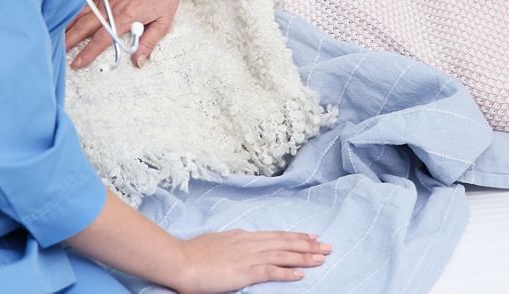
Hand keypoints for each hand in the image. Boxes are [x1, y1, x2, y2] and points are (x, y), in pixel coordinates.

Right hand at [66, 0, 185, 68]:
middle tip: (59, 51)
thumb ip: (149, 42)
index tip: (78, 63)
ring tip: (56, 34)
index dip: (89, 52)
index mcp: (128, 15)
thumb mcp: (163, 22)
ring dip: (70, 23)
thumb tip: (137, 61)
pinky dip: (75, 7)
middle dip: (72, 40)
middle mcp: (115, 5)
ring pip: (84, 11)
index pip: (103, 38)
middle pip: (88, 25)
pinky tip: (64, 13)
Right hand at [167, 230, 331, 293]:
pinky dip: (288, 272)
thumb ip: (233, 244)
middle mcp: (250, 243)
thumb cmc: (193, 254)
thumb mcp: (218, 243)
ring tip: (322, 258)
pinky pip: (271, 271)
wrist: (180, 260)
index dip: (295, 236)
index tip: (312, 236)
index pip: (276, 235)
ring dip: (304, 256)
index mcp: (244, 237)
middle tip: (327, 246)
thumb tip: (240, 246)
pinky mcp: (244, 271)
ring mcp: (248, 257)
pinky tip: (301, 274)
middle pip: (285, 242)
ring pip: (283, 254)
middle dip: (308, 244)